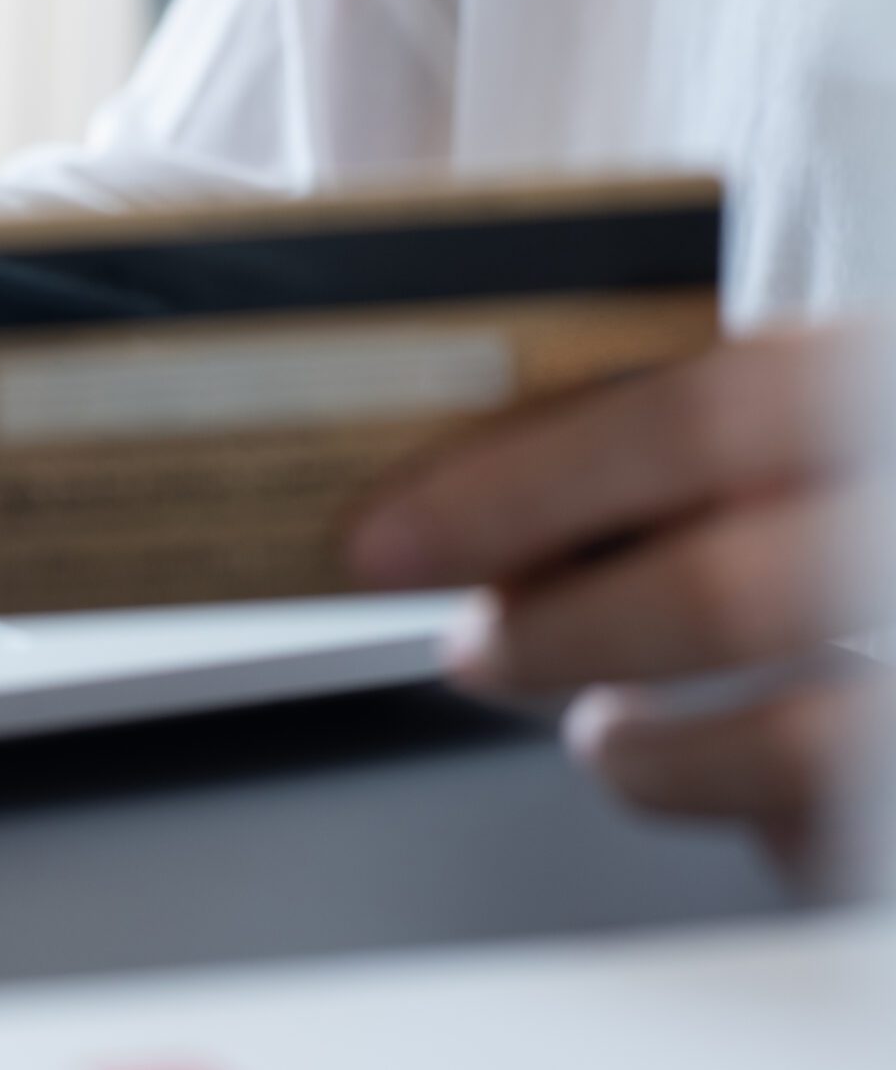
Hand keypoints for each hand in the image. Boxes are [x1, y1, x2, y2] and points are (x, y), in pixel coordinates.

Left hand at [345, 330, 858, 871]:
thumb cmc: (860, 472)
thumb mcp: (833, 402)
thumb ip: (714, 429)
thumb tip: (475, 483)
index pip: (705, 413)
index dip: (519, 482)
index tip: (386, 537)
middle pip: (723, 591)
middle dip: (553, 632)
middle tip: (474, 643)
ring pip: (795, 742)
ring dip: (644, 749)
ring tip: (605, 727)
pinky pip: (844, 832)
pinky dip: (757, 822)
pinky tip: (725, 776)